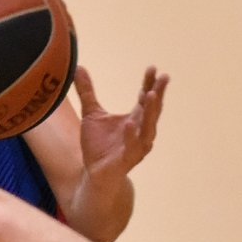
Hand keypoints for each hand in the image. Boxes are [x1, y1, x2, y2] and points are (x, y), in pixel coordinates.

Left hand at [76, 65, 166, 181]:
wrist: (94, 174)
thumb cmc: (98, 145)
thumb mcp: (91, 113)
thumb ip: (86, 91)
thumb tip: (78, 68)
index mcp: (135, 118)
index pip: (145, 98)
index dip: (149, 83)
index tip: (153, 68)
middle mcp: (141, 131)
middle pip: (152, 110)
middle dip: (158, 93)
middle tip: (163, 77)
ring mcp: (137, 146)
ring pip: (148, 127)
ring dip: (150, 112)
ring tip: (150, 94)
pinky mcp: (127, 159)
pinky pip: (133, 146)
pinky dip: (132, 135)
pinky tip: (130, 123)